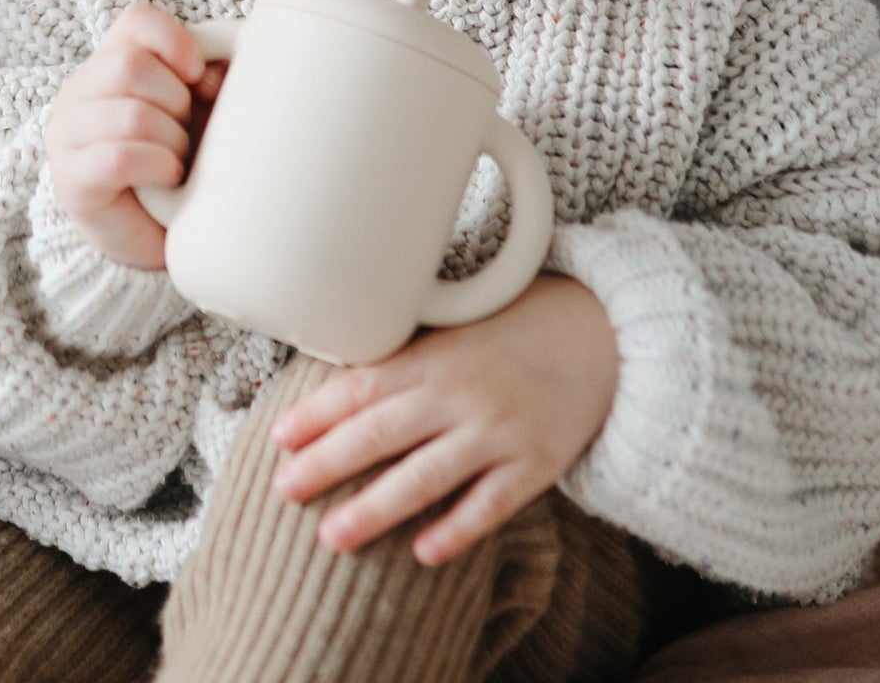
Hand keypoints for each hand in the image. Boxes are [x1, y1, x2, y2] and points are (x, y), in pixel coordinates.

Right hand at [46, 3, 224, 268]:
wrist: (150, 235)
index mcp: (107, 63)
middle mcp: (77, 92)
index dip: (174, 41)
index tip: (199, 77)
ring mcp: (67, 135)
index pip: (135, 20)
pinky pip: (120, 158)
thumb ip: (206, 81)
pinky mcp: (71, 180)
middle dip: (175, 100)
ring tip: (176, 160)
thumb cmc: (173, 163)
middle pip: (130, 65)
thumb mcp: (194, 113)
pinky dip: (157, 166)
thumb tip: (219, 71)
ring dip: (170, 140)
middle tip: (184, 130)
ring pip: (130, 114)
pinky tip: (166, 178)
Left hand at [270, 275, 618, 561]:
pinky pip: (491, 504)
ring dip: (376, 509)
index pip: (362, 385)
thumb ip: (405, 356)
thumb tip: (337, 380)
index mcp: (433, 355)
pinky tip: (423, 553)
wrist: (600, 334)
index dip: (317, 412)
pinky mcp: (536, 463)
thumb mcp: (454, 327)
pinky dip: (457, 529)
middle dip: (327, 463)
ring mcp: (498, 430)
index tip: (278, 437)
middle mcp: (460, 393)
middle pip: (381, 432)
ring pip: (426, 476)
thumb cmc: (513, 328)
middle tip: (284, 490)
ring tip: (333, 537)